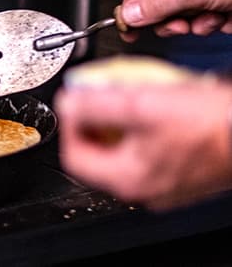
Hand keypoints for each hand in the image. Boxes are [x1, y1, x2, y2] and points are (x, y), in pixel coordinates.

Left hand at [54, 80, 231, 210]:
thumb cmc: (210, 126)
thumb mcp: (141, 106)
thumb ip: (96, 105)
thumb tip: (67, 102)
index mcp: (128, 178)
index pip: (75, 156)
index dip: (69, 124)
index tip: (73, 101)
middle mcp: (143, 184)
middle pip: (97, 148)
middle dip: (93, 116)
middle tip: (96, 95)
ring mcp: (162, 176)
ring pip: (122, 143)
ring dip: (117, 115)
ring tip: (123, 93)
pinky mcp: (178, 163)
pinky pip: (146, 141)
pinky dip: (141, 119)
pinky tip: (150, 100)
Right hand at [120, 0, 231, 39]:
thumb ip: (156, 2)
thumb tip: (129, 12)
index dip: (131, 5)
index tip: (128, 28)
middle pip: (160, 0)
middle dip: (171, 17)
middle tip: (178, 26)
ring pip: (183, 12)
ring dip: (195, 22)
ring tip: (210, 18)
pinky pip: (205, 17)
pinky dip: (214, 23)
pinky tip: (226, 18)